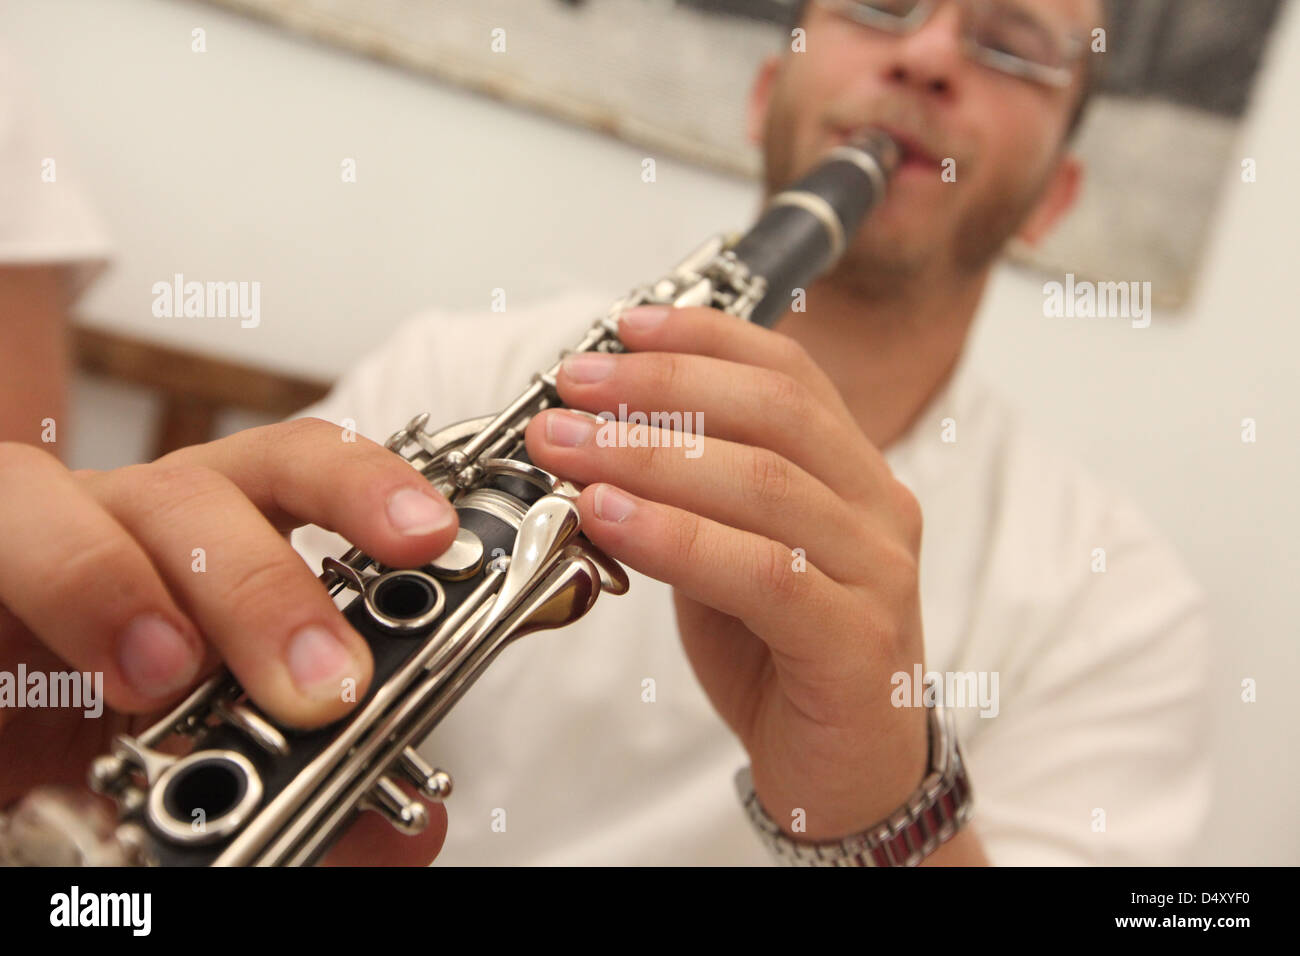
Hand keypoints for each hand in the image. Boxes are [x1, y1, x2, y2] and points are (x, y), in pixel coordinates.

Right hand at [0, 419, 454, 863]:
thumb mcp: (221, 745)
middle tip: (322, 687)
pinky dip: (28, 604)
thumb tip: (409, 838)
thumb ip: (315, 783)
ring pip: (64, 505)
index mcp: (220, 530)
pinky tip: (31, 683)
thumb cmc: (108, 707)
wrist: (2, 714)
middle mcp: (132, 514)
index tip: (429, 537)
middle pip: (199, 493)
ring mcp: (36, 532)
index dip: (364, 487)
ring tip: (161, 677)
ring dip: (117, 589)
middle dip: (265, 587)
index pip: (298, 467)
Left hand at [525, 306, 930, 840]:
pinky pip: (764, 573)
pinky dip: (679, 537)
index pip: (789, 374)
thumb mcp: (728, 556)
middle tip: (572, 386)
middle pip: (775, 413)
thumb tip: (594, 436)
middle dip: (661, 388)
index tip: (622, 327)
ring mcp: (878, 573)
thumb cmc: (781, 658)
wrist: (847, 774)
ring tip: (566, 447)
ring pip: (765, 484)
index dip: (705, 339)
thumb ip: (689, 498)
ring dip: (651, 456)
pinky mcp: (859, 642)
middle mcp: (876, 509)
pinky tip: (611, 518)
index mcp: (851, 473)